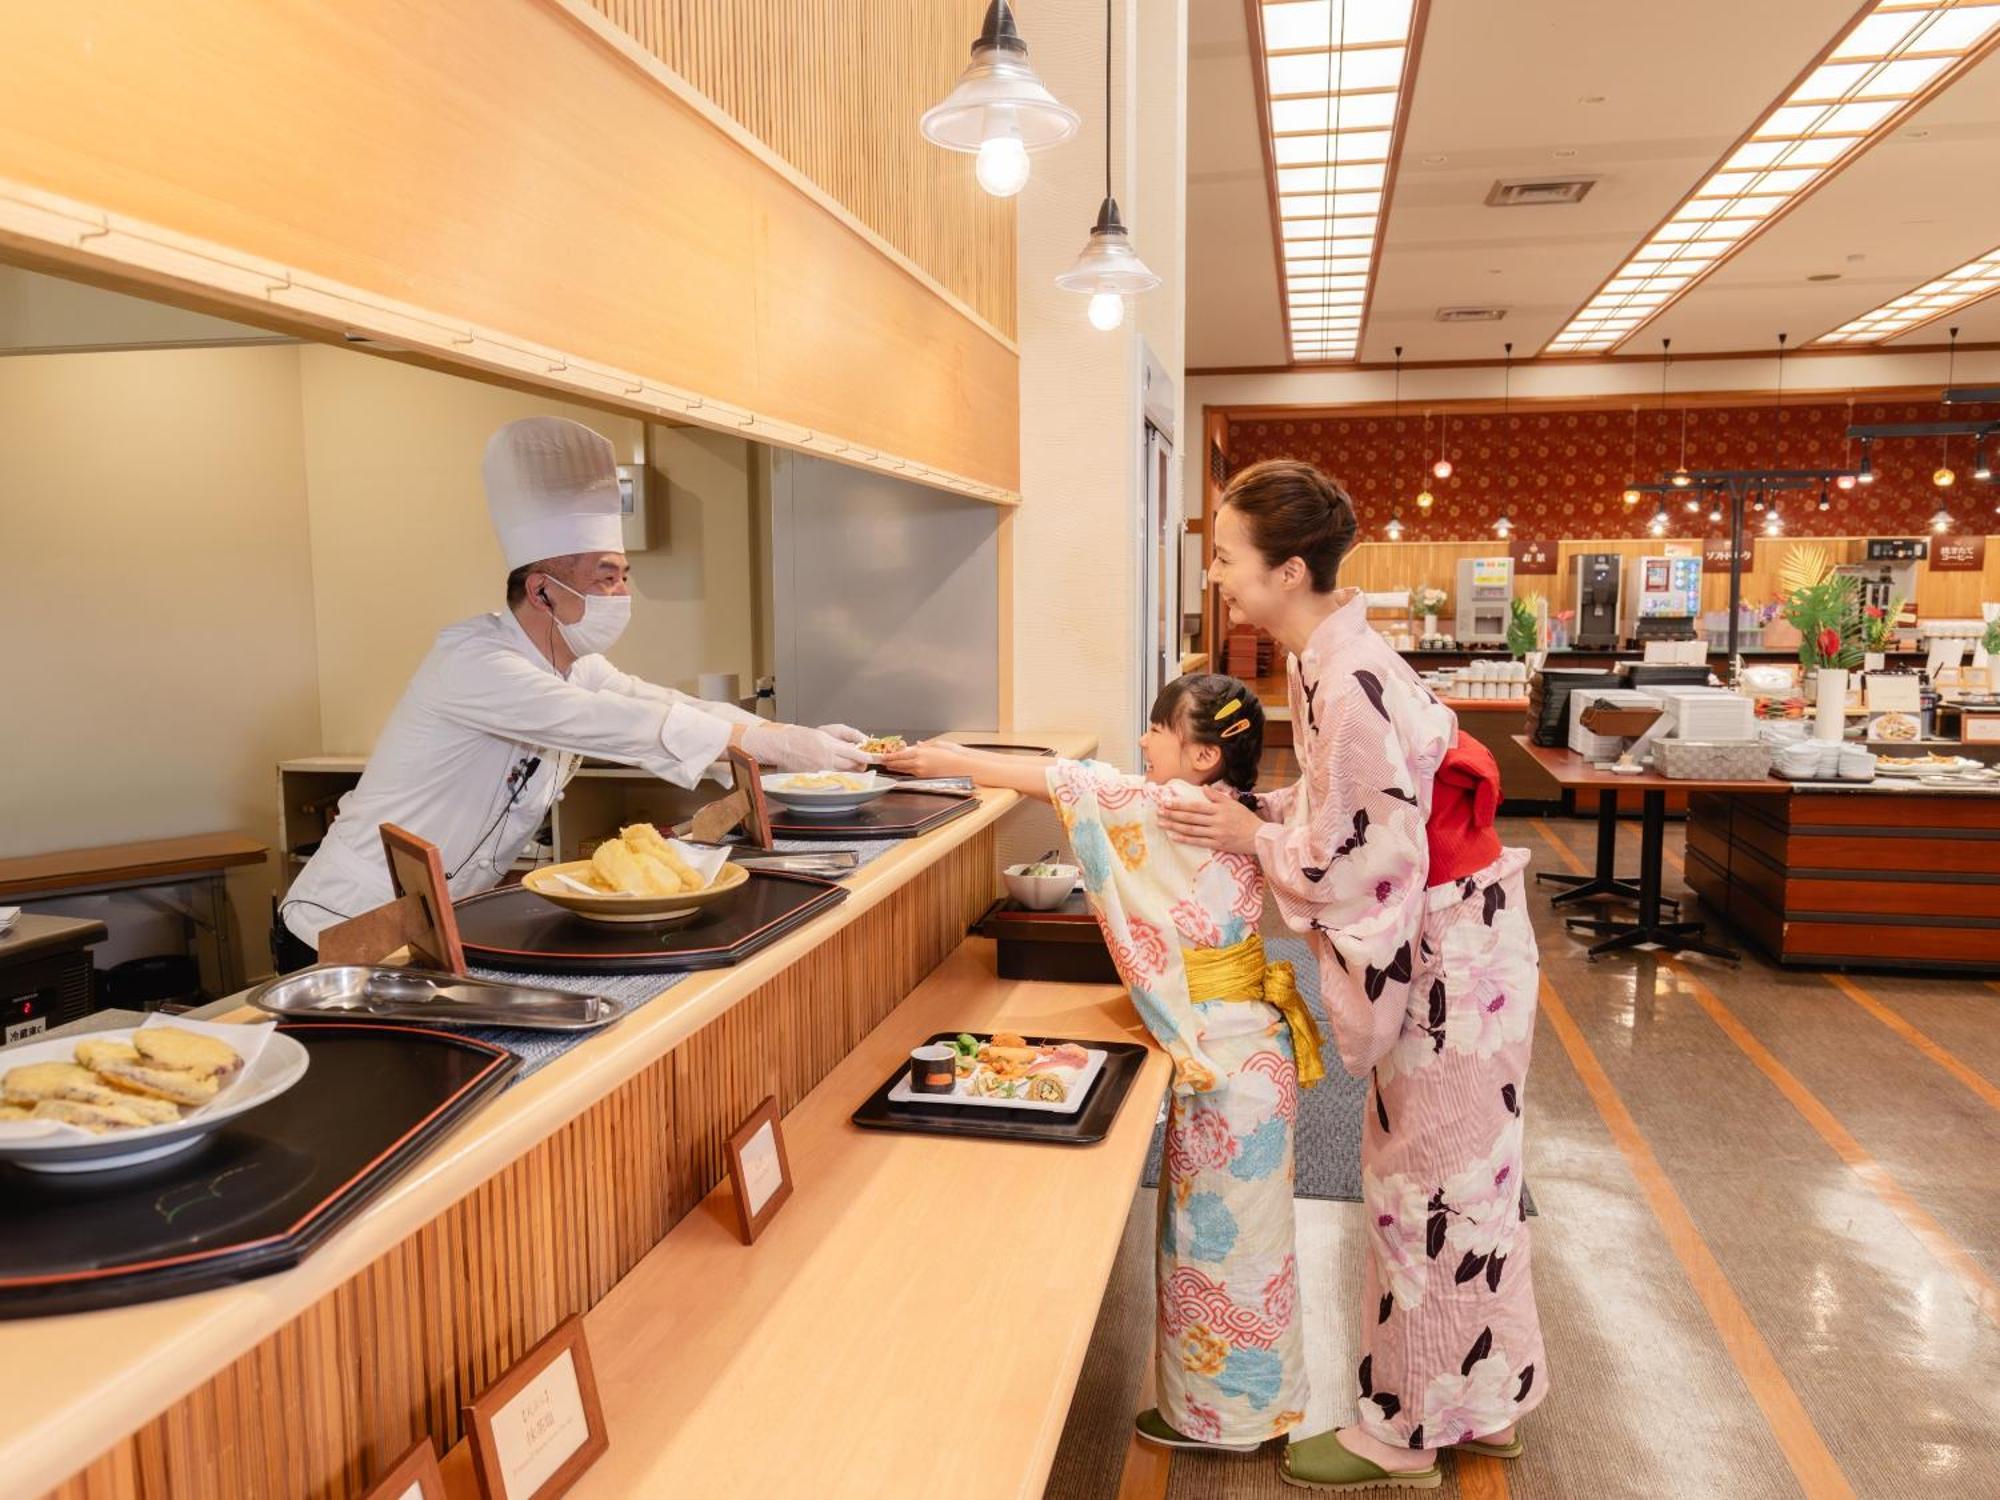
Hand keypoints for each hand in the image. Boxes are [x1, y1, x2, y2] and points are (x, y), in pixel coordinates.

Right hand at [739, 721, 870, 771]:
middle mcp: (827, 759)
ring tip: (850, 764)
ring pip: (846, 773)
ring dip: (852, 770)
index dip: (867, 756)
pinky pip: (834, 778)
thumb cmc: (803, 736)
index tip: (875, 758)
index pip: (855, 753)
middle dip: (861, 763)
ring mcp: (822, 770)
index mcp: (830, 745)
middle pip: (853, 765)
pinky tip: (839, 771)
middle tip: (862, 760)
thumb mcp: (826, 731)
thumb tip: (859, 742)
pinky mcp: (817, 778)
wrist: (784, 745)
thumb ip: (844, 736)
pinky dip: (840, 775)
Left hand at [882, 741, 971, 779]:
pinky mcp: (925, 777)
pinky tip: (903, 770)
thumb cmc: (952, 754)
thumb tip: (917, 744)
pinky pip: (912, 774)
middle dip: (890, 762)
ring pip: (904, 770)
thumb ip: (925, 745)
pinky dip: (906, 771)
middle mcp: (918, 762)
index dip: (890, 755)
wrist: (961, 766)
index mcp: (920, 752)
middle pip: (899, 763)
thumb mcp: (937, 744)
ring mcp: (921, 771)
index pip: (900, 754)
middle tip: (883, 761)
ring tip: (890, 766)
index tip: (883, 755)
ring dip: (896, 768)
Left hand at [1156, 783, 1264, 855]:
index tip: (1166, 802)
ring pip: (1191, 830)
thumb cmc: (1246, 818)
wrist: (1259, 837)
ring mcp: (1216, 833)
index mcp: (1218, 809)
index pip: (1195, 806)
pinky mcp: (1217, 844)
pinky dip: (1185, 839)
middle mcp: (1216, 821)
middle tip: (1158, 812)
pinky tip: (1174, 837)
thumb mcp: (1233, 803)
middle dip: (1173, 814)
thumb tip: (1203, 788)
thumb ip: (1217, 796)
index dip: (1179, 804)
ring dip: (1175, 827)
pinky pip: (1198, 842)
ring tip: (1162, 824)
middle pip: (1190, 817)